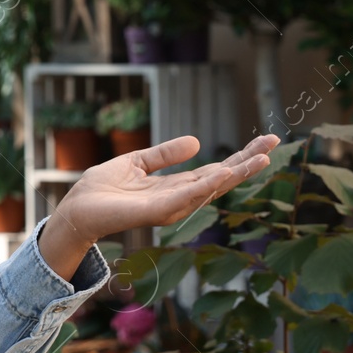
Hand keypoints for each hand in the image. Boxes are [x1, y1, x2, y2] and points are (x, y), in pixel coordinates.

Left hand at [37, 133, 281, 278]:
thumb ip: (165, 154)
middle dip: (248, 163)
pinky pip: (185, 197)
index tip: (267, 140)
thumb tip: (196, 141)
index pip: (216, 170)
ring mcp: (170, 208)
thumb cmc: (102, 189)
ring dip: (236, 173)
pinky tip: (224, 172)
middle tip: (275, 143)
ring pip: (210, 189)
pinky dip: (206, 185)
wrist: (77, 208)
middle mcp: (179, 199)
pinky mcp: (155, 212)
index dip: (241, 156)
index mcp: (177, 186)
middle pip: (221, 179)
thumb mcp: (137, 162)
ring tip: (259, 158)